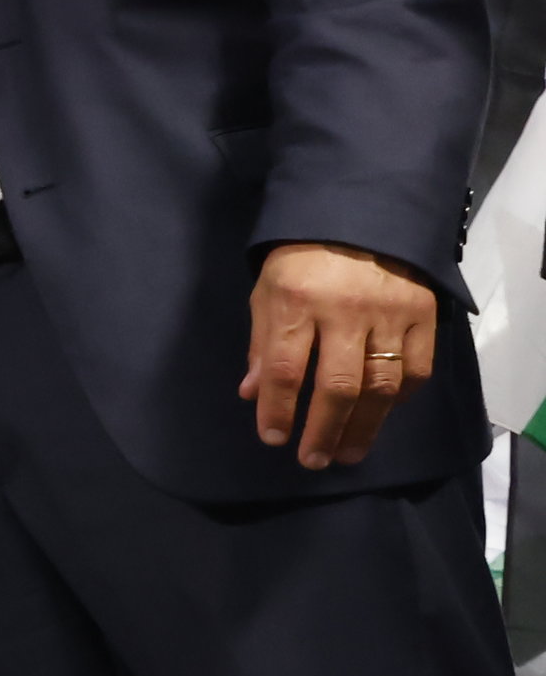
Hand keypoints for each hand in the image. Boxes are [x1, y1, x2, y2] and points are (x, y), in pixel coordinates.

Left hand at [242, 241, 437, 468]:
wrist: (362, 215)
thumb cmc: (303, 257)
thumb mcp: (268, 291)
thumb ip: (261, 343)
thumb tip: (251, 394)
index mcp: (296, 301)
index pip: (282, 368)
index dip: (276, 409)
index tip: (273, 438)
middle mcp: (345, 310)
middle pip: (337, 385)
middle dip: (323, 429)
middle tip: (313, 460)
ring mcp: (390, 314)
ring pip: (381, 384)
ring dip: (364, 426)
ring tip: (347, 452)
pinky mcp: (424, 314)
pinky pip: (416, 368)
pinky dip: (400, 397)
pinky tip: (383, 414)